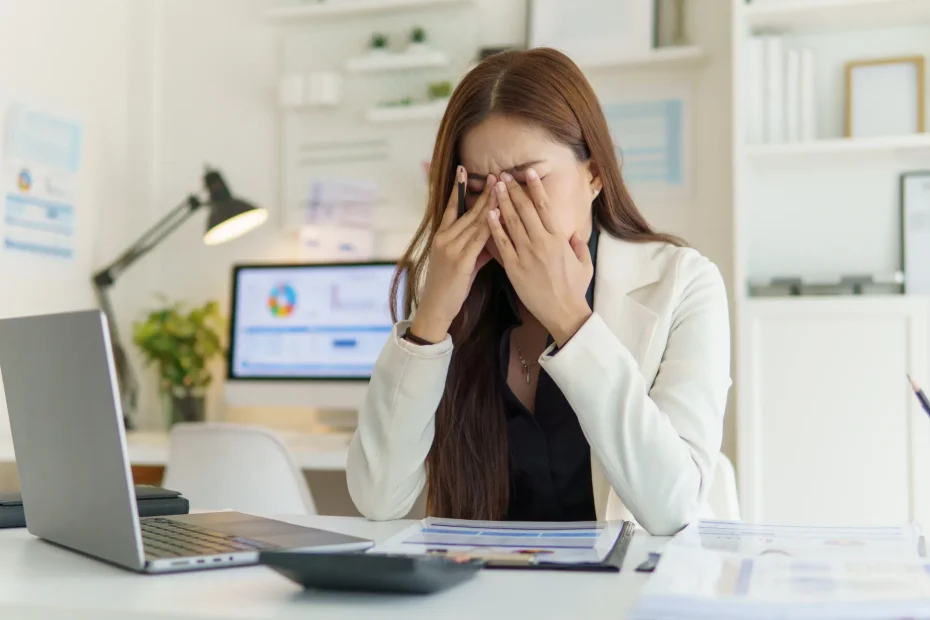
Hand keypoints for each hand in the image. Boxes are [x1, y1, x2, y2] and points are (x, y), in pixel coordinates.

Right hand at [411, 166, 497, 342]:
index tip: (463, 171)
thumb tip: (492, 238)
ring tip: (501, 187)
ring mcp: (451, 248)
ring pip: (474, 221)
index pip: (450, 207)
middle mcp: (444, 238)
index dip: (457, 188)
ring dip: (490, 203)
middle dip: (483, 192)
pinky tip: (499, 214)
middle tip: (495, 174)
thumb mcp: (462, 263)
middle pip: (467, 210)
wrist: (436, 308)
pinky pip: (478, 239)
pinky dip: (490, 225)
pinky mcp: (460, 261)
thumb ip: (476, 248)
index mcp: (441, 236)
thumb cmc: (450, 287)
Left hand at [487, 169, 592, 346]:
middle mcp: (542, 241)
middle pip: (524, 209)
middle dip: (513, 190)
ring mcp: (526, 254)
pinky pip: (501, 243)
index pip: (544, 206)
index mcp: (559, 238)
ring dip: (502, 202)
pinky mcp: (514, 267)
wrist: (562, 312)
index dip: (535, 187)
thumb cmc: (574, 289)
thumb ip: (578, 245)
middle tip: (503, 175)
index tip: (527, 172)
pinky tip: (488, 213)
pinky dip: (494, 227)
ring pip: (512, 221)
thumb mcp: (584, 263)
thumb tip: (573, 234)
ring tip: (494, 186)